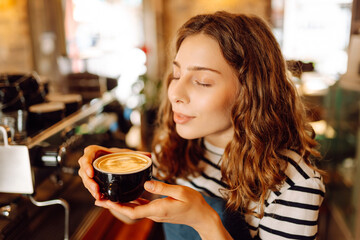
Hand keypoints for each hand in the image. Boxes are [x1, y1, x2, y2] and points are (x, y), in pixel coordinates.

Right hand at [77, 145, 150, 199]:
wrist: (117, 163)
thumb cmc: (120, 157)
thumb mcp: (128, 154)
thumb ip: (137, 155)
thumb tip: (149, 155)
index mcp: (97, 151)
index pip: (88, 154)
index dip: (86, 163)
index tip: (91, 172)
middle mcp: (91, 160)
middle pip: (83, 169)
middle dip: (88, 181)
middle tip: (96, 189)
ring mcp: (89, 171)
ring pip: (85, 179)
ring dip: (90, 188)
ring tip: (98, 196)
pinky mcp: (91, 179)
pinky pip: (89, 185)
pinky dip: (93, 192)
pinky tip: (99, 198)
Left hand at [95, 181, 230, 238]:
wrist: (202, 216)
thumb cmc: (194, 203)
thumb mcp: (181, 192)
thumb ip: (163, 188)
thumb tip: (146, 183)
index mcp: (158, 209)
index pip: (133, 211)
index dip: (117, 207)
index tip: (105, 201)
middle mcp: (154, 213)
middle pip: (129, 211)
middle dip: (113, 206)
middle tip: (99, 199)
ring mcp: (156, 213)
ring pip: (134, 210)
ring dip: (120, 205)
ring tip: (109, 197)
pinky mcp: (159, 211)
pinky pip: (141, 207)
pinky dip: (131, 203)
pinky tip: (127, 196)